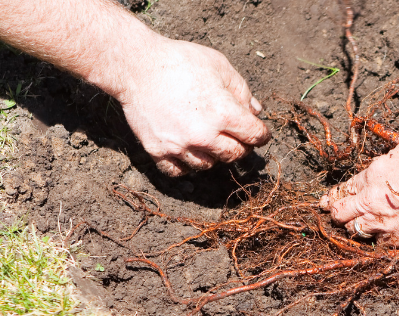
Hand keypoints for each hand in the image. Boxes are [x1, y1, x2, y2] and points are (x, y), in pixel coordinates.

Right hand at [116, 37, 270, 175]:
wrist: (137, 66)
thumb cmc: (180, 61)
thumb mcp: (219, 66)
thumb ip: (241, 91)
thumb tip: (255, 112)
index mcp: (223, 112)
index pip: (255, 136)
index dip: (261, 135)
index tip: (260, 133)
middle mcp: (204, 135)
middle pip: (235, 155)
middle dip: (241, 146)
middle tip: (236, 137)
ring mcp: (179, 146)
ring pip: (208, 166)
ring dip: (213, 155)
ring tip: (209, 140)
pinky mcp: (158, 151)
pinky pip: (179, 171)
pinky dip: (186, 165)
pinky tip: (188, 151)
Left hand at [320, 136, 398, 244]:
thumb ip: (393, 159)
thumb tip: (391, 160)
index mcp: (373, 174)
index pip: (346, 187)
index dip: (337, 195)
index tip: (330, 199)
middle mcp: (370, 199)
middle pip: (341, 212)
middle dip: (336, 214)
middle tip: (334, 215)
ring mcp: (381, 222)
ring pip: (355, 231)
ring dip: (355, 229)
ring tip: (356, 228)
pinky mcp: (396, 239)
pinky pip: (378, 244)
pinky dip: (378, 241)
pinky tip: (381, 238)